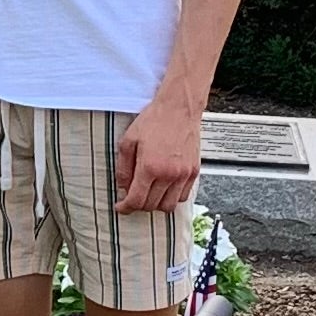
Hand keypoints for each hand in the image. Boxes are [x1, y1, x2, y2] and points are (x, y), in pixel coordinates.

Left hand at [114, 93, 202, 215]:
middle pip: (152, 206)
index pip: (136, 200)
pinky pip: (183, 196)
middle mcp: (168, 174)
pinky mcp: (194, 172)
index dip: (126, 208)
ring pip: (169, 206)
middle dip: (139, 205)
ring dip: (156, 204)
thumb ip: (123, 167)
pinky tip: (164, 188)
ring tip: (149, 193)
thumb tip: (123, 186)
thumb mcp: (128, 140)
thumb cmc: (154, 120)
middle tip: (132, 197)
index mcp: (150, 167)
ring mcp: (183, 175)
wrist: (179, 108)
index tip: (121, 207)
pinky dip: (172, 197)